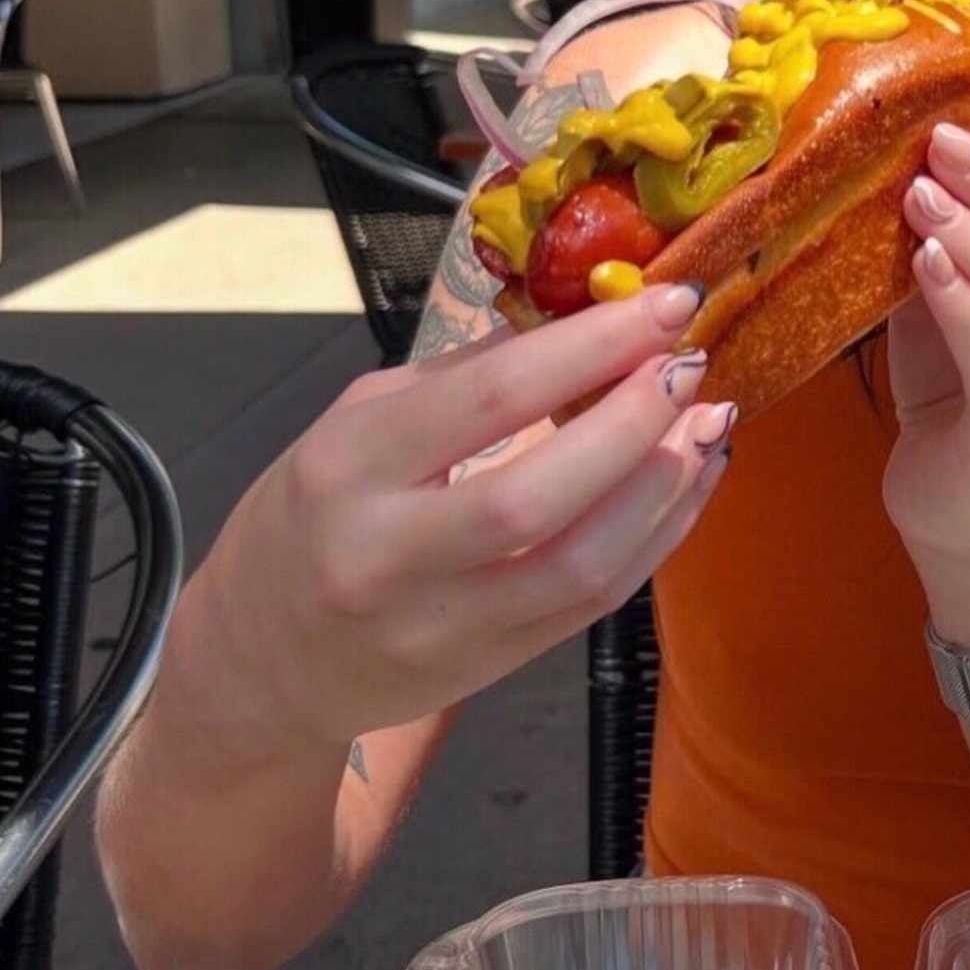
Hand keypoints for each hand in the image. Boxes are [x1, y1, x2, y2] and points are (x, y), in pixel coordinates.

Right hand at [189, 283, 734, 759]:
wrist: (261, 664)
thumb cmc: (309, 520)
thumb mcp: (353, 427)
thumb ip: (457, 382)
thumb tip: (577, 322)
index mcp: (349, 467)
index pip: (489, 397)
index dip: (591, 345)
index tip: (664, 303)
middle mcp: (389, 553)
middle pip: (539, 492)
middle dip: (635, 420)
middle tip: (690, 363)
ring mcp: (443, 624)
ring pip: (582, 564)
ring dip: (663, 487)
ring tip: (708, 422)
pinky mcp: (492, 667)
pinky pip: (594, 603)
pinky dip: (657, 537)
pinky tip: (688, 482)